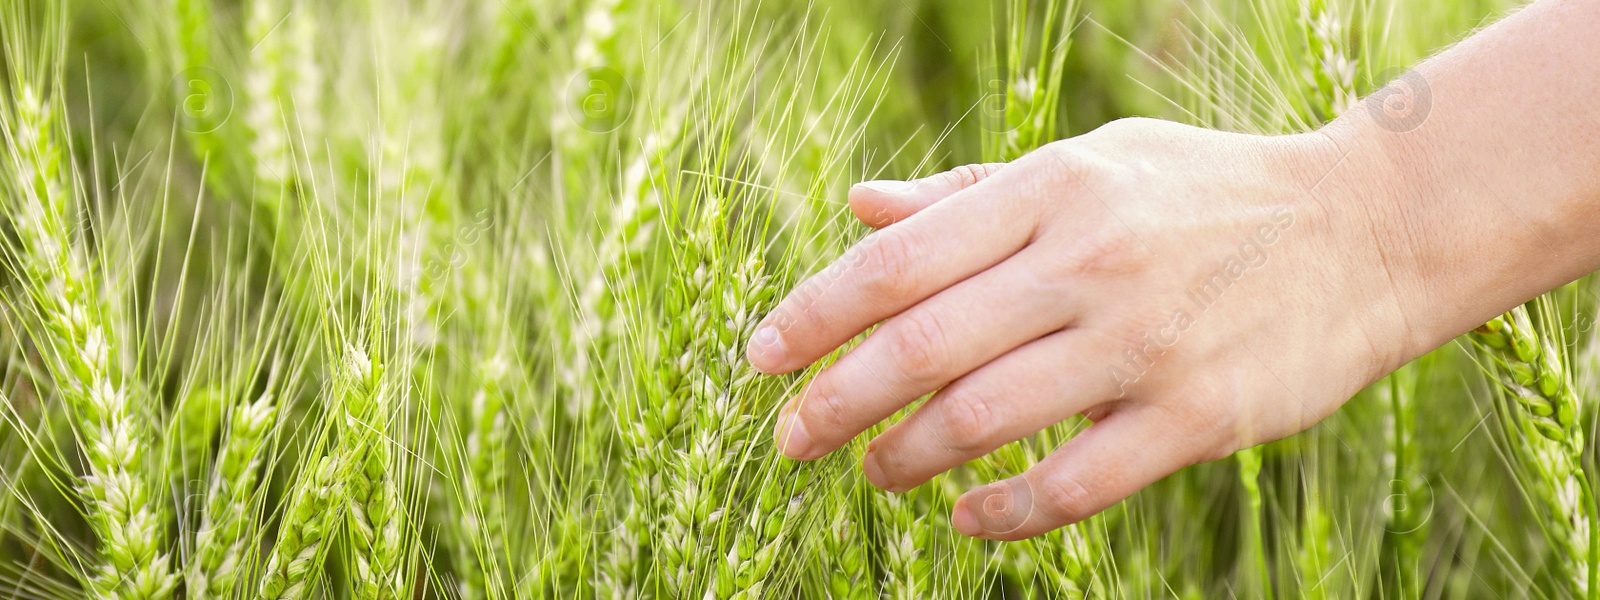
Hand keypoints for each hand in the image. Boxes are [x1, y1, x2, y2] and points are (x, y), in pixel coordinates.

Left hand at [746, 117, 1414, 539]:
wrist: (1366, 228)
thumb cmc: (1202, 193)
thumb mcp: (1088, 164)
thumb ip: (968, 195)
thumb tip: (860, 209)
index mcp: (1051, 189)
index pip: (898, 260)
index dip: (815, 314)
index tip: (761, 357)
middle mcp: (1089, 260)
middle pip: (922, 345)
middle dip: (835, 401)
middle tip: (791, 438)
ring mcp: (1144, 341)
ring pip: (983, 418)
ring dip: (905, 459)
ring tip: (874, 473)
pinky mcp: (1197, 414)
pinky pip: (1074, 484)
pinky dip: (1003, 511)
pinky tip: (964, 517)